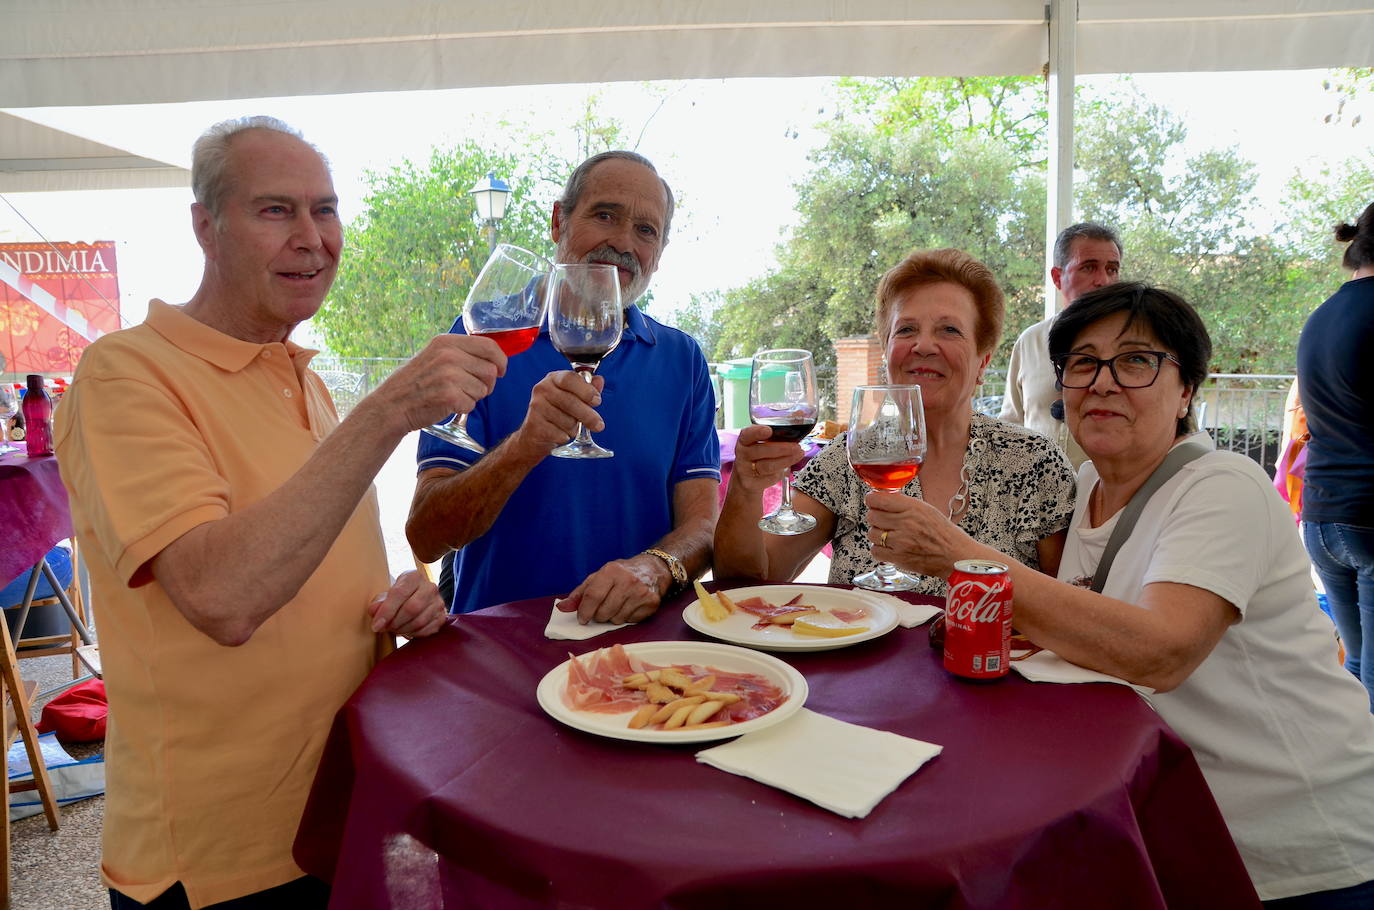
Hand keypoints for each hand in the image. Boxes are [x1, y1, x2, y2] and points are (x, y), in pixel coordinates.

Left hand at [368, 570, 448, 637]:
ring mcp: (438, 602)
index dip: (386, 611)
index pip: (399, 593)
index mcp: (414, 577)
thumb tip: (374, 610)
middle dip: (395, 622)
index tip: (376, 625)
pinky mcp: (442, 617)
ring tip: (394, 629)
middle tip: (385, 628)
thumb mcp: (385, 596)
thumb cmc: (397, 598)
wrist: (414, 600)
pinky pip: (427, 630)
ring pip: (419, 621)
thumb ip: (378, 603)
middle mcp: (430, 587)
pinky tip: (406, 631)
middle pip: (412, 608)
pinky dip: (413, 634)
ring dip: (403, 630)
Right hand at [370, 334, 505, 434]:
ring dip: (472, 396)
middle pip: (491, 370)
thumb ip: (462, 353)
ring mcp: (449, 375)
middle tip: (469, 388)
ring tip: (452, 394)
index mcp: (447, 342)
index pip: (489, 346)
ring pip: (483, 389)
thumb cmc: (418, 382)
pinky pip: (472, 404)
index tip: (501, 370)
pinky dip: (463, 408)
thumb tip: (495, 358)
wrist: (393, 404)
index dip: (501, 360)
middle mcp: (449, 355)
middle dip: (486, 383)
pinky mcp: (449, 395)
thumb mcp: (436, 356)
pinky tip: (446, 404)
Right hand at [509, 370, 605, 458]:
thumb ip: (588, 389)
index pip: (570, 378)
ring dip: (574, 428)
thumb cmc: (558, 412)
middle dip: (588, 416)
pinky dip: (565, 437)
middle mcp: (542, 389)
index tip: (597, 401)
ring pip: (567, 421)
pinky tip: (561, 435)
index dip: (586, 390)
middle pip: (570, 402)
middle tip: (599, 425)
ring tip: (570, 428)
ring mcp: (536, 407)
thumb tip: (599, 381)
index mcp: (553, 379)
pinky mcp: (534, 425)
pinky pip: (559, 434)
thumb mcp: (574, 398)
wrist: (534, 434)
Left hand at [556, 555, 664, 624]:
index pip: (592, 596)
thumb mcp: (598, 578)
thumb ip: (579, 594)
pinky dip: (627, 617)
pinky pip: (630, 621)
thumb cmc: (620, 574)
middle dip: (599, 615)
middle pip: (603, 612)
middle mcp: (628, 580)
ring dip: (613, 617)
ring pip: (617, 619)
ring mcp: (641, 592)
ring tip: (617, 605)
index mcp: (611, 571)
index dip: (584, 611)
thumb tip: (561, 608)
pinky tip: (630, 606)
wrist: (652, 569)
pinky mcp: (651, 602)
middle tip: (603, 608)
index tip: (582, 619)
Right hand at [730, 424, 802, 494]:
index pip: (747, 435)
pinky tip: (788, 466)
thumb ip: (774, 438)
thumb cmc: (759, 456)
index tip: (769, 430)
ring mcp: (745, 470)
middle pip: (761, 451)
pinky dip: (781, 472)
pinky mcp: (751, 483)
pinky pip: (770, 477)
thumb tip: (795, 430)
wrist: (747, 478)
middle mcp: (742, 454)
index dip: (757, 432)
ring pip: (767, 466)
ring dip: (786, 460)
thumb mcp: (762, 444)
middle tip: (797, 446)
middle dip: (781, 448)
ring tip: (799, 454)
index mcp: (744, 441)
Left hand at [864, 491, 978, 580]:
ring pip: (871, 533)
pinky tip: (890, 547)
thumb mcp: (927, 509)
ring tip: (890, 536)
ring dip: (878, 534)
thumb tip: (882, 499)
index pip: (878, 499)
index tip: (874, 502)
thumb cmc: (944, 533)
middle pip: (872, 516)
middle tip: (885, 521)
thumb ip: (904, 504)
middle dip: (876, 517)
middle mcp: (905, 523)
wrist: (956, 556)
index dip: (872, 500)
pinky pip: (875, 551)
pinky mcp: (898, 558)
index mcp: (913, 508)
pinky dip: (880, 550)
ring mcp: (901, 541)